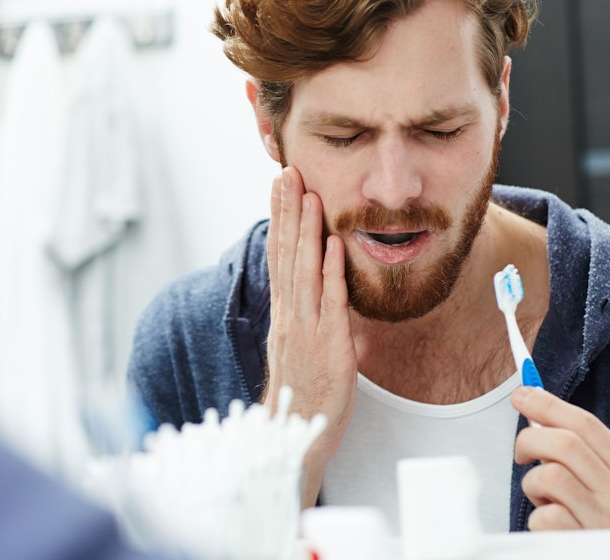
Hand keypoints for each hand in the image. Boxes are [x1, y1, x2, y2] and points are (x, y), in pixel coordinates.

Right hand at [264, 166, 356, 507]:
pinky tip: (330, 243)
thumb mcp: (304, 348)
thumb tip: (326, 291)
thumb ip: (312, 317)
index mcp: (284, 313)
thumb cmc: (305, 395)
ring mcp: (305, 328)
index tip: (279, 187)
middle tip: (286, 173)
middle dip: (287, 211)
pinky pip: (328, 301)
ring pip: (302, 270)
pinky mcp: (327, 344)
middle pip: (285, 253)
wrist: (295, 436)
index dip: (279, 219)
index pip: (278, 256)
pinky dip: (329, 270)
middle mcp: (289, 315)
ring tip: (308, 194)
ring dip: (306, 229)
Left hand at [512, 386, 609, 529]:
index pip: (586, 424)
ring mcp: (607, 523)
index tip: (522, 395)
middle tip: (521, 453)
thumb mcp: (606, 487)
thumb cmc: (604, 525)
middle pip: (564, 442)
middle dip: (530, 439)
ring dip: (533, 484)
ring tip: (543, 498)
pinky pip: (544, 515)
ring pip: (549, 475)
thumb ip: (579, 452)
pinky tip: (550, 526)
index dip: (548, 404)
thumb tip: (535, 405)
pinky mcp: (584, 546)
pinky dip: (537, 518)